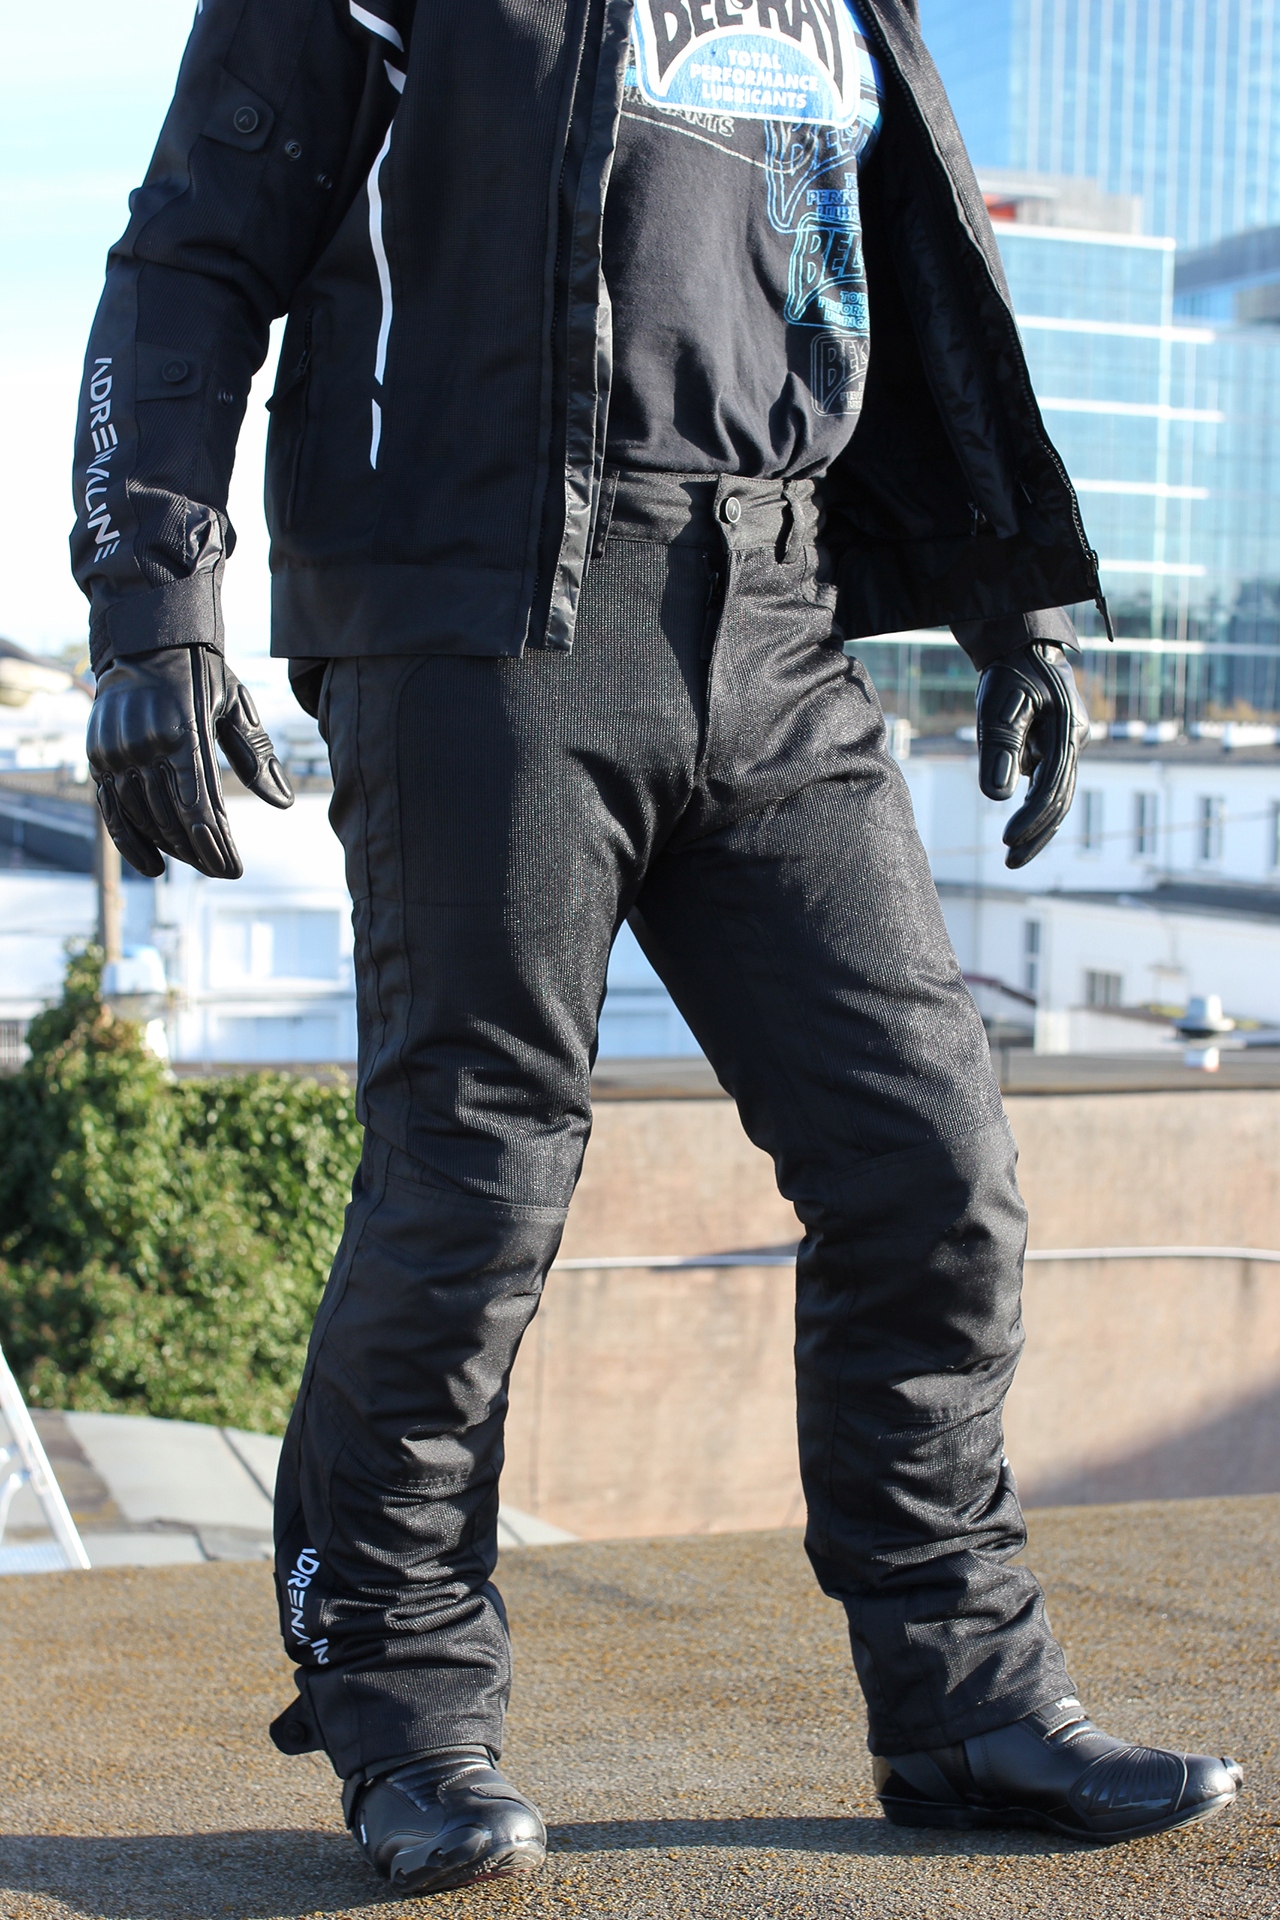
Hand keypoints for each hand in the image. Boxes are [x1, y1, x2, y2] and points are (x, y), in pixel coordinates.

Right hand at [87, 645, 293, 879]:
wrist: (146, 641)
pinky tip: (153, 866)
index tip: (233, 871)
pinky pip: (111, 810)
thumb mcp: (237, 705)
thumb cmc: (202, 675)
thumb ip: (257, 755)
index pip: (199, 808)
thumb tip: (283, 802)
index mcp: (182, 732)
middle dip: (199, 853)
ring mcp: (116, 752)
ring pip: (143, 818)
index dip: (216, 845)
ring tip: (197, 861)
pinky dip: (130, 842)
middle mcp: (143, 745)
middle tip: (221, 869)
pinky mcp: (98, 756)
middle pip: (171, 819)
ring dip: (171, 848)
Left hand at [975, 642, 1088, 868]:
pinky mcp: (1058, 747)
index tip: (1007, 841)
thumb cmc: (1010, 673)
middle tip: (1010, 862)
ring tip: (1012, 856)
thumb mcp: (999, 706)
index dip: (1031, 818)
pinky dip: (1034, 808)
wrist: (1024, 648)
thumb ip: (1000, 748)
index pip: (1052, 788)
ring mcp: (1069, 746)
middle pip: (1061, 800)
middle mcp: (1075, 742)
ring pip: (1058, 796)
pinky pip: (1049, 784)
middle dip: (1037, 834)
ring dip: (1037, 827)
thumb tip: (999, 797)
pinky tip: (1017, 827)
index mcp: (1067, 732)